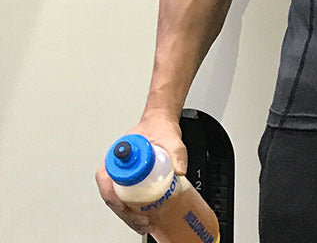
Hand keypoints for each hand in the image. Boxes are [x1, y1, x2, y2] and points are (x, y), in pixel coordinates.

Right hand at [95, 111, 186, 234]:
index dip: (115, 198)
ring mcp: (122, 172)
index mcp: (119, 153)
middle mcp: (116, 164)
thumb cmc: (160, 127)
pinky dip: (133, 208)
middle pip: (112, 195)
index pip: (106, 179)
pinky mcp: (130, 177)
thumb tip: (179, 170)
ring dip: (129, 214)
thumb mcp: (171, 138)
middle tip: (142, 222)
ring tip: (144, 224)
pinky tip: (143, 215)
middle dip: (125, 213)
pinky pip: (126, 195)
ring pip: (118, 198)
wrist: (162, 122)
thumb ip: (177, 152)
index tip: (128, 208)